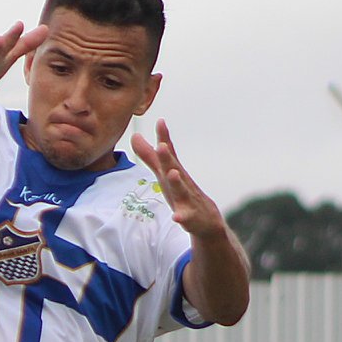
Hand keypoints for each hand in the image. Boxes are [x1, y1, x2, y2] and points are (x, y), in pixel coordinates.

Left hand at [128, 120, 228, 238]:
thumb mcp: (165, 174)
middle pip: (174, 168)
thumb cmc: (182, 193)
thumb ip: (150, 156)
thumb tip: (134, 136)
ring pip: (182, 190)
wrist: (206, 220)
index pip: (169, 154)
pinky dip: (181, 216)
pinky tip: (177, 217)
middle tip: (162, 145)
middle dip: (168, 157)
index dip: (164, 138)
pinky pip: (185, 217)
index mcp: (173, 172)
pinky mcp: (190, 218)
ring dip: (177, 182)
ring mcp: (187, 200)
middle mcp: (181, 183)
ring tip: (172, 173)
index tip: (160, 122)